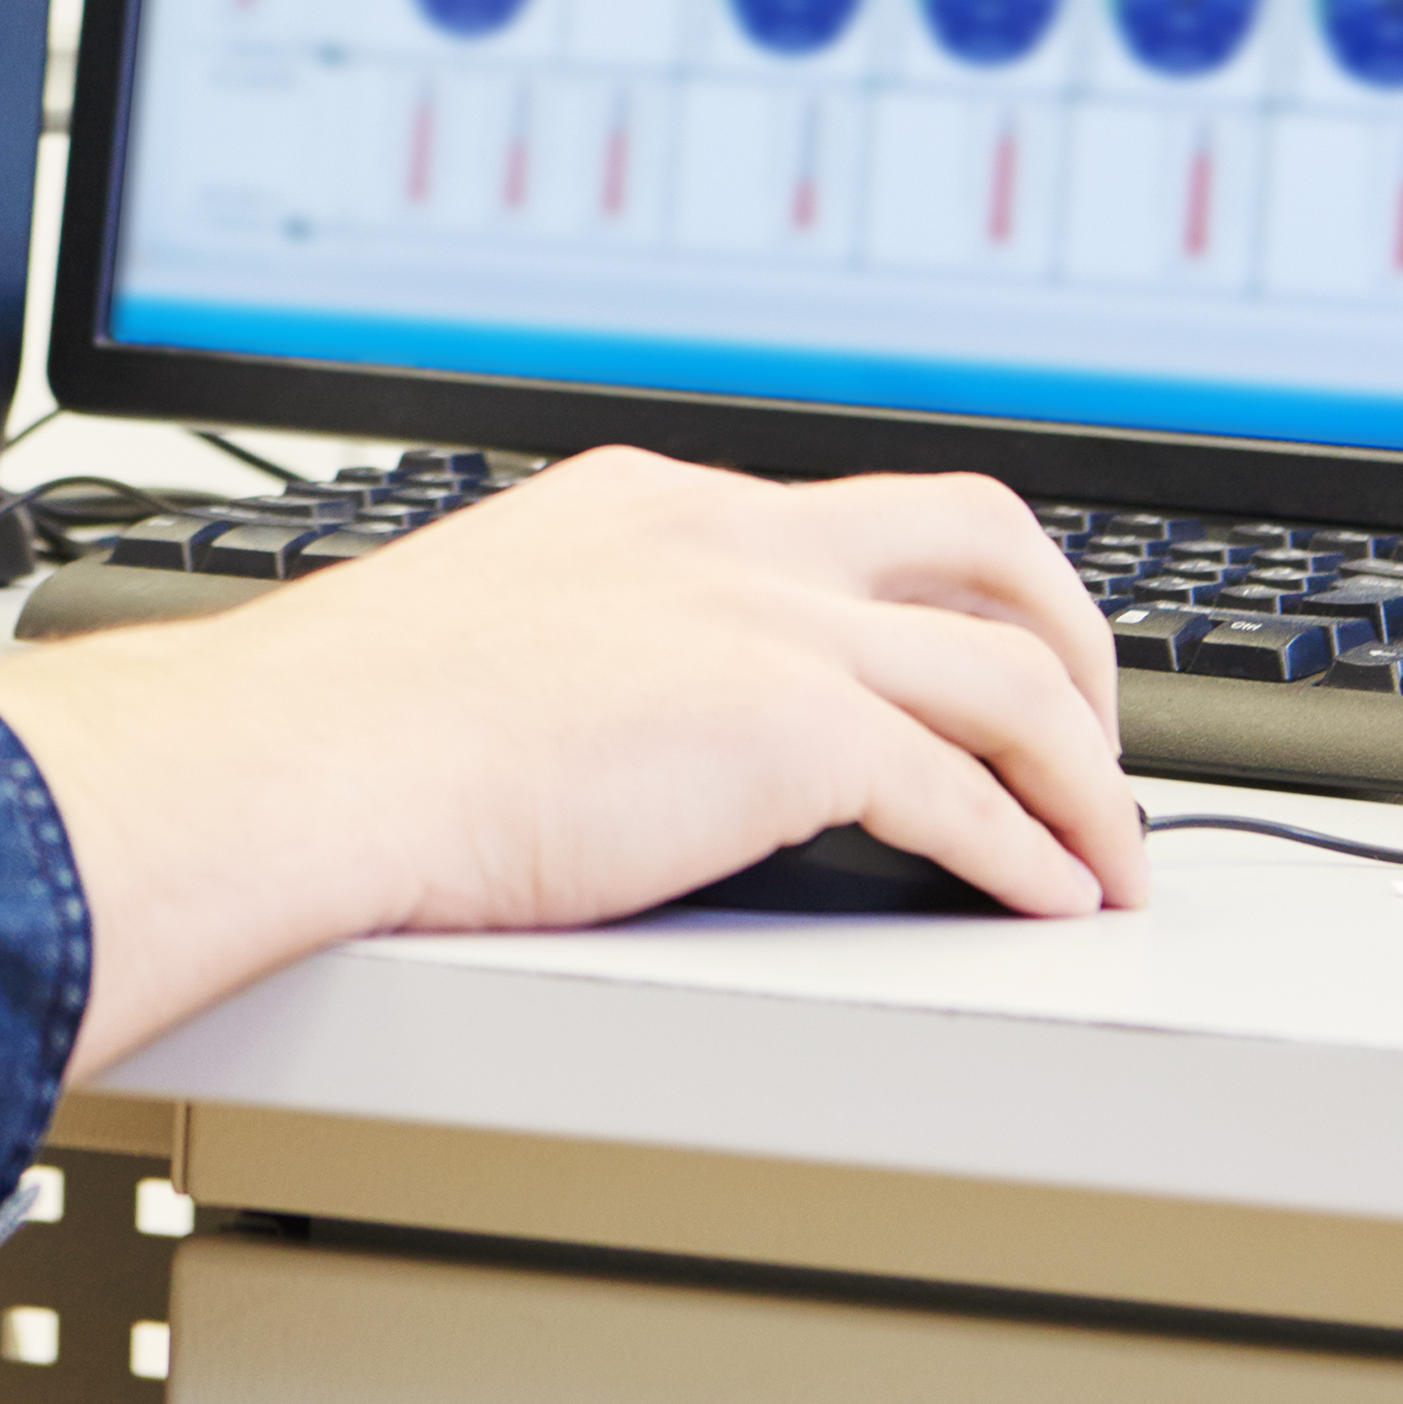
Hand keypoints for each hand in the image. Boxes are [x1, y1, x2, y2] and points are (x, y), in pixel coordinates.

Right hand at [0, 454, 1142, 1076]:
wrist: (296, 759)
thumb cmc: (339, 726)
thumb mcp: (481, 622)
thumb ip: (575, 639)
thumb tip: (597, 715)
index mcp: (651, 501)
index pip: (850, 516)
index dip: (947, 594)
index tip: (977, 659)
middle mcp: (728, 537)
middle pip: (983, 538)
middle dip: (1071, 635)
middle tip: (1093, 733)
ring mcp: (767, 623)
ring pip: (1012, 672)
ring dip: (1086, 776)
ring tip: (1106, 854)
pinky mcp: (787, 728)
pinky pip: (967, 794)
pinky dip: (1032, 854)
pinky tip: (1045, 901)